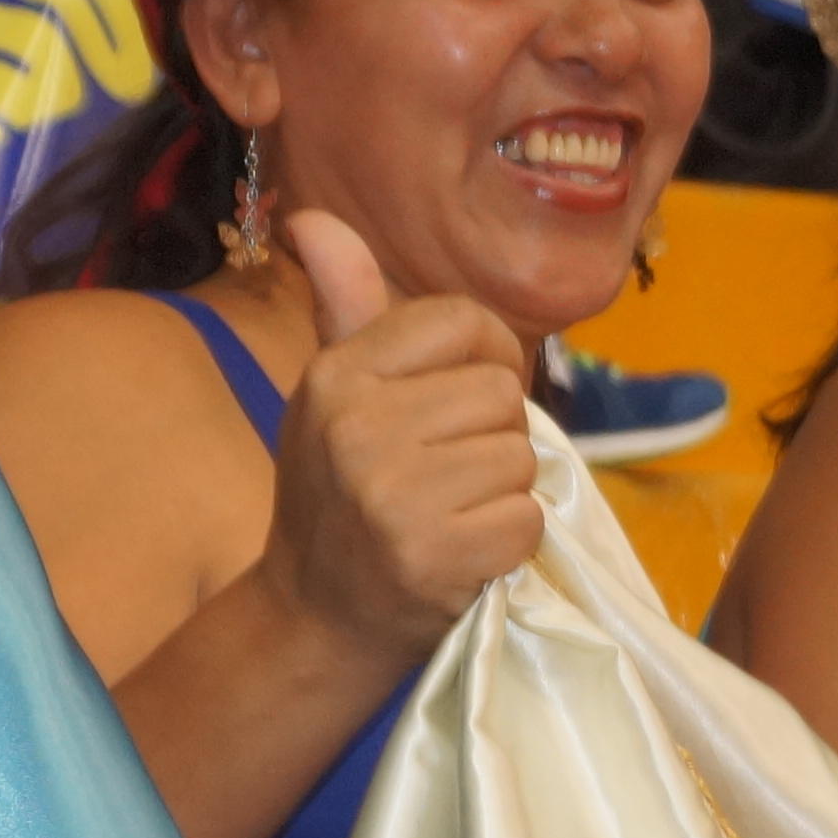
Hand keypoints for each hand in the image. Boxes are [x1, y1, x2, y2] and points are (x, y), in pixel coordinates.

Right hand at [263, 208, 542, 656]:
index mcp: (338, 376)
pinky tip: (462, 555)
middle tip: (445, 479)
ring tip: (449, 517)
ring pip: (520, 458)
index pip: (465, 323)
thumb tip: (311, 217)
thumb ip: (345, 308)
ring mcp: (395, 495)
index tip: (461, 406)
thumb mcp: (330, 396)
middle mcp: (360, 427)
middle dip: (492, 438)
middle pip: (501, 395)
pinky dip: (509, 545)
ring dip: (502, 494)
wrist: (315, 619)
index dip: (487, 361)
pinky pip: (526, 520)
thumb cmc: (335, 497)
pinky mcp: (433, 556)